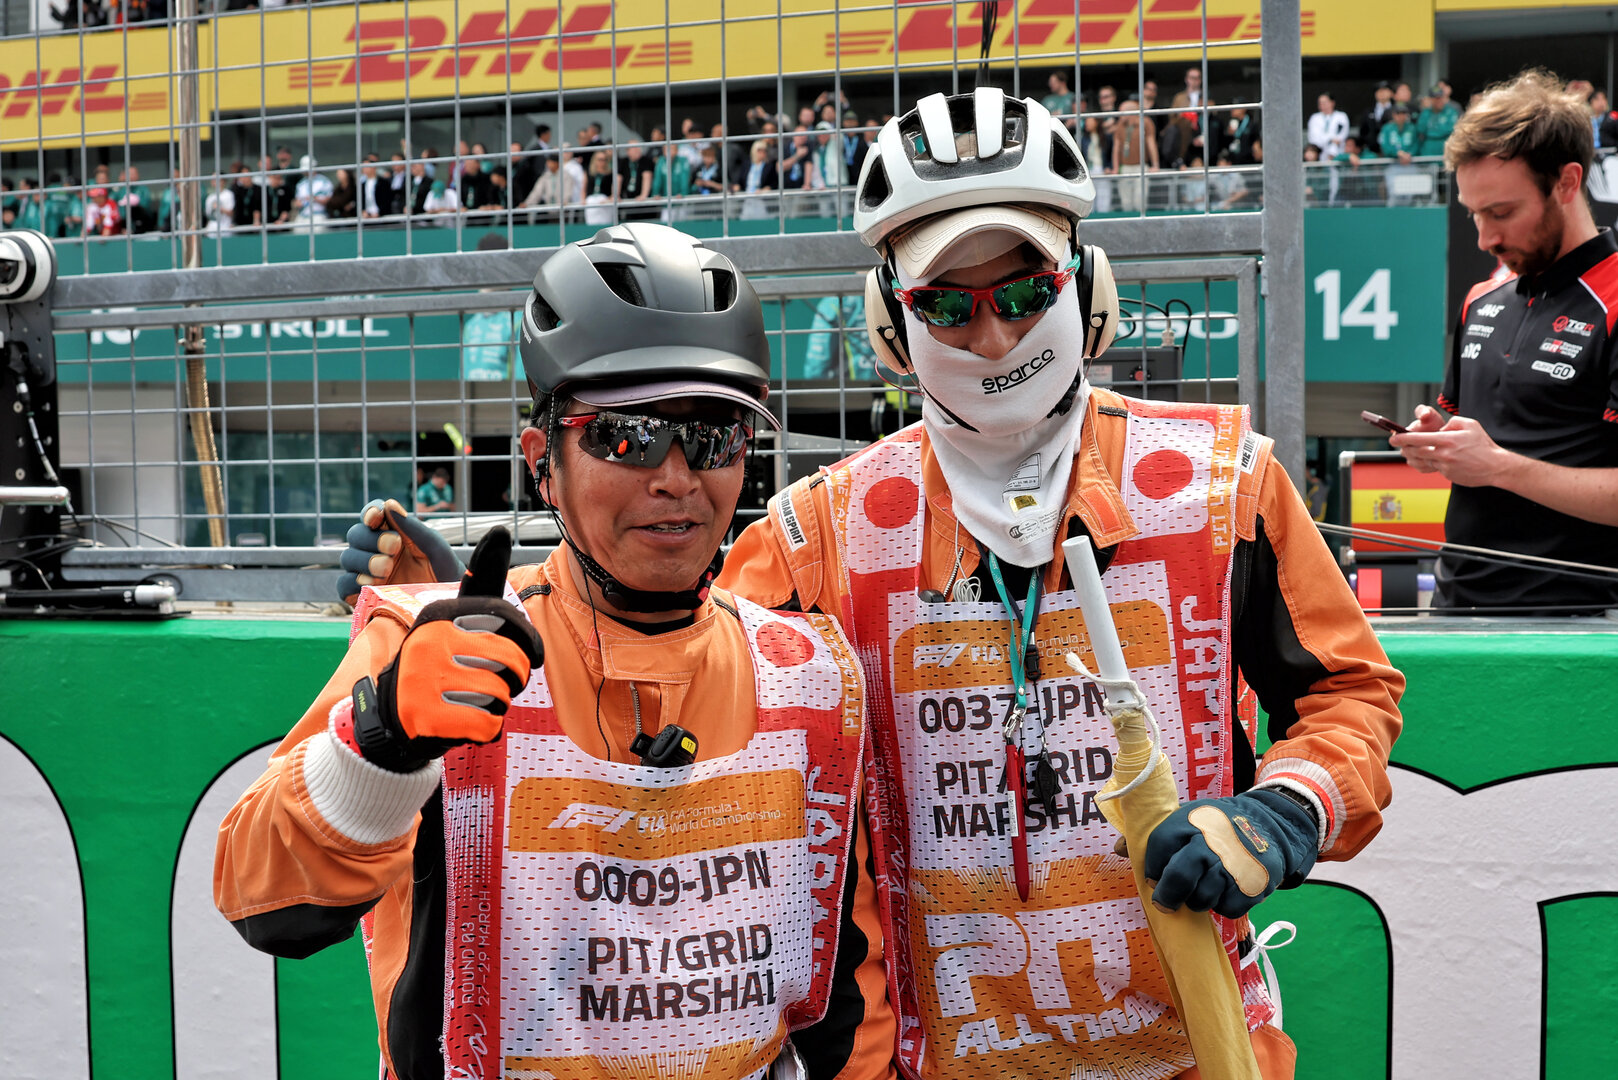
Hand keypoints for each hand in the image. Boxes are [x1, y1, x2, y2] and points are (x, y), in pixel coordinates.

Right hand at [338, 498, 464, 603]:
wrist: (448, 608)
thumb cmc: (446, 575)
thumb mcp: (436, 550)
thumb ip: (414, 528)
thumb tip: (389, 505)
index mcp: (394, 534)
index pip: (373, 516)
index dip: (370, 512)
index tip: (376, 517)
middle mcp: (377, 551)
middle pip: (355, 534)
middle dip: (371, 539)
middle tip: (394, 547)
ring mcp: (368, 573)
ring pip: (347, 557)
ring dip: (364, 560)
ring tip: (386, 568)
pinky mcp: (362, 596)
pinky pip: (343, 585)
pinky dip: (352, 582)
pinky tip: (373, 583)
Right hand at [355, 528, 542, 771]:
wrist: (395, 715)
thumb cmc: (443, 660)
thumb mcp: (459, 616)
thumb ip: (484, 577)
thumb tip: (500, 528)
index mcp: (440, 611)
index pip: (509, 621)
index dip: (530, 644)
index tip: (531, 655)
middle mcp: (429, 638)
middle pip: (512, 662)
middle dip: (515, 679)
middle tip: (496, 682)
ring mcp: (424, 677)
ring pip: (501, 695)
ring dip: (499, 704)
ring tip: (475, 699)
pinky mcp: (427, 716)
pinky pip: (489, 725)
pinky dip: (487, 730)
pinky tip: (466, 722)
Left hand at [1141, 789, 1317, 917]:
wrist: (1269, 823)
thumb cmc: (1216, 826)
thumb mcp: (1186, 819)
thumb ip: (1154, 837)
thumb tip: (1118, 849)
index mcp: (1190, 819)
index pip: (1159, 845)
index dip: (1153, 867)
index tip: (1154, 879)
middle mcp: (1212, 840)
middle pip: (1181, 876)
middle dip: (1168, 896)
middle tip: (1164, 904)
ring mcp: (1234, 863)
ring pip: (1203, 898)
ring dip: (1197, 902)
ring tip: (1201, 892)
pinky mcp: (1254, 883)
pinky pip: (1228, 908)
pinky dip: (1223, 906)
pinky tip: (1224, 893)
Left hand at [1389, 407, 1514, 485]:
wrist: (1496, 466)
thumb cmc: (1483, 445)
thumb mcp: (1470, 425)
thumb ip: (1452, 422)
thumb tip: (1440, 427)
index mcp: (1447, 439)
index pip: (1418, 438)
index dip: (1402, 438)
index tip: (1393, 438)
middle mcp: (1443, 453)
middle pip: (1415, 452)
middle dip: (1404, 449)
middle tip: (1399, 446)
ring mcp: (1445, 466)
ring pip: (1423, 461)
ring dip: (1416, 457)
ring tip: (1413, 452)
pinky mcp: (1447, 475)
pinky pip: (1434, 468)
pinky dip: (1431, 463)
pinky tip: (1434, 460)